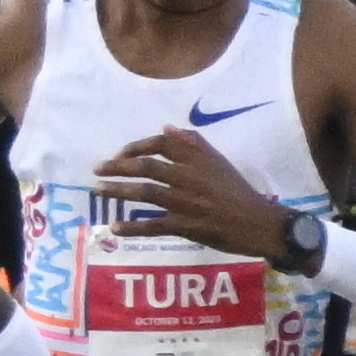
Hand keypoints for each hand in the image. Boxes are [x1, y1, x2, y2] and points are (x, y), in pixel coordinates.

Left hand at [92, 124, 298, 263]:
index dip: (136, 146)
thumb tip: (165, 127)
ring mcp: (187, 202)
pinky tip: (115, 227)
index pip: (161, 144)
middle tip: (97, 169)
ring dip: (118, 191)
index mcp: (198, 158)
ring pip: (146, 193)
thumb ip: (192, 143)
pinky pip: (154, 225)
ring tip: (98, 191)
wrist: (258, 222)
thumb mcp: (218, 161)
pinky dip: (133, 226)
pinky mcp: (187, 226)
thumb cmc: (237, 191)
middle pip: (147, 167)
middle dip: (118, 166)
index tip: (120, 153)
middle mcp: (189, 177)